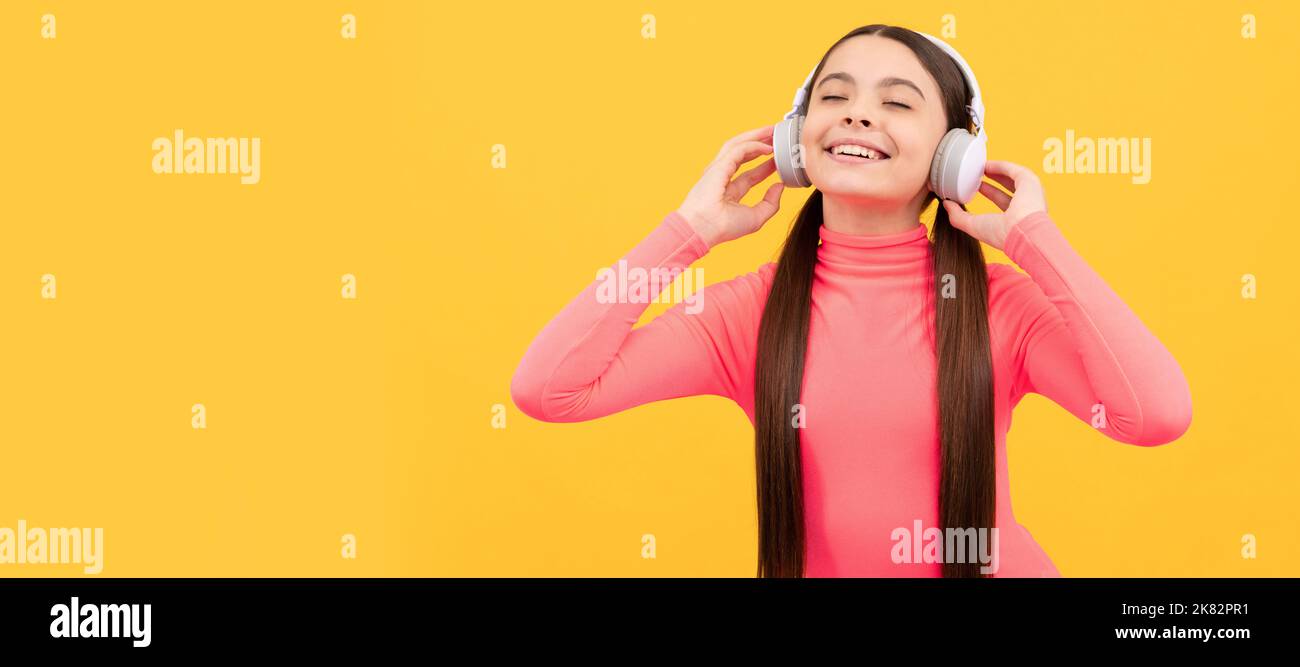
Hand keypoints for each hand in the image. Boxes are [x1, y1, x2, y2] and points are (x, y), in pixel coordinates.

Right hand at [675, 124, 785, 248]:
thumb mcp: (756, 218)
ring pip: (738, 145)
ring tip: (772, 131)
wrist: (703, 229)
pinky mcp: (719, 165)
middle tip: (776, 137)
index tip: (778, 160)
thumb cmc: (723, 228)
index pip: (750, 174)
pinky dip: (754, 145)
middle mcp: (722, 177)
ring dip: (756, 136)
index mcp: (728, 192)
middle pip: (743, 154)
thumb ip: (770, 203)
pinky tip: (768, 147)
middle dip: (759, 144)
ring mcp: (719, 169)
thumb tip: (779, 186)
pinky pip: (739, 149)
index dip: (765, 166)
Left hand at [941, 160, 1047, 250]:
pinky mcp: (1030, 182)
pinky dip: (1001, 166)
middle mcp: (1026, 205)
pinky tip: (988, 164)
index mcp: (1016, 217)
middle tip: (978, 172)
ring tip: (982, 165)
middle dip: (994, 178)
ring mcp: (1030, 193)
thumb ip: (957, 216)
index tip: (974, 186)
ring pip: (1012, 177)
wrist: (1020, 232)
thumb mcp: (973, 225)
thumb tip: (945, 203)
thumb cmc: (1000, 233)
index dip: (988, 191)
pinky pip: (1014, 170)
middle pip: (1008, 187)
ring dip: (997, 170)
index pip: (1001, 201)